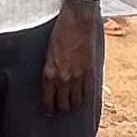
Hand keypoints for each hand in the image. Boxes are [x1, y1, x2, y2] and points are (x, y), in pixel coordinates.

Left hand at [42, 0, 99, 114]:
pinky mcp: (90, 72)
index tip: (46, 112)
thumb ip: (49, 70)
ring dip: (73, 105)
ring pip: (77, 101)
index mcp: (49, 74)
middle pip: (63, 105)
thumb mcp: (47, 54)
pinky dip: (84, 96)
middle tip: (58, 111)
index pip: (48, 100)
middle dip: (60, 110)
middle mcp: (63, 78)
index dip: (47, 109)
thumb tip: (49, 83)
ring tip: (69, 105)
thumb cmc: (58, 35)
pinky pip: (87, 91)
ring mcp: (78, 76)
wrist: (76, 24)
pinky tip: (80, 96)